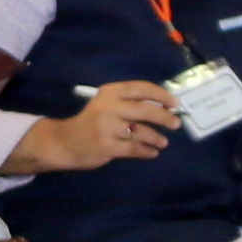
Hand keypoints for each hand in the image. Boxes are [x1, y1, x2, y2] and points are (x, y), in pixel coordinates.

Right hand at [21, 81, 174, 172]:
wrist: (65, 142)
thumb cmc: (91, 122)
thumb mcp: (106, 104)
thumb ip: (129, 103)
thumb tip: (163, 106)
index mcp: (110, 92)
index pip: (141, 88)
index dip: (161, 95)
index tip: (175, 103)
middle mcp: (109, 107)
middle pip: (145, 110)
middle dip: (164, 117)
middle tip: (176, 123)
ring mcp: (107, 127)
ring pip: (141, 132)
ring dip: (156, 138)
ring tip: (163, 142)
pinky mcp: (107, 146)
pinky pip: (134, 149)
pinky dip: (147, 151)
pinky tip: (152, 152)